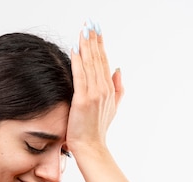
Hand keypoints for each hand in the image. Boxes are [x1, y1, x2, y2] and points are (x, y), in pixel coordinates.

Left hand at [67, 21, 123, 157]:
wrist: (91, 147)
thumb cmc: (97, 130)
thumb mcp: (112, 107)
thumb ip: (117, 88)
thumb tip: (118, 69)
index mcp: (109, 88)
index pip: (104, 61)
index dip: (100, 44)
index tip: (97, 29)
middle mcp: (103, 88)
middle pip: (98, 59)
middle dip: (94, 39)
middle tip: (91, 22)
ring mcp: (94, 94)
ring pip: (90, 64)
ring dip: (87, 46)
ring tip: (84, 30)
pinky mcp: (82, 100)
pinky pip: (80, 77)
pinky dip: (78, 62)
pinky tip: (75, 50)